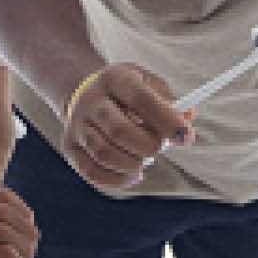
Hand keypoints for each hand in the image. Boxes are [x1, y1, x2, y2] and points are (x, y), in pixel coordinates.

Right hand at [63, 62, 194, 188]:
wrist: (84, 93)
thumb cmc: (127, 92)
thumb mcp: (148, 84)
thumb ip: (170, 101)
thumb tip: (187, 119)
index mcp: (114, 78)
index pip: (140, 99)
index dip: (166, 120)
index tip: (187, 136)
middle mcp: (90, 100)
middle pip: (120, 130)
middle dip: (149, 146)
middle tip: (161, 147)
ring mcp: (76, 125)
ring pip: (105, 153)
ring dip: (134, 164)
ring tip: (145, 158)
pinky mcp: (70, 147)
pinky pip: (92, 171)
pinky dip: (118, 179)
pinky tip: (133, 174)